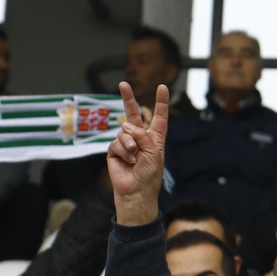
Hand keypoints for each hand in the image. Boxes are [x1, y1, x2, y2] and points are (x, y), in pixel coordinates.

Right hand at [106, 81, 167, 225]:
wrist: (136, 191)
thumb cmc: (149, 175)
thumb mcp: (154, 153)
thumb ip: (144, 136)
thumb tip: (127, 126)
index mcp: (154, 138)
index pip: (159, 117)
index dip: (161, 103)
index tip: (162, 87)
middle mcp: (140, 138)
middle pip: (133, 114)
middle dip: (128, 98)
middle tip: (123, 83)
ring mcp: (126, 143)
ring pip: (124, 131)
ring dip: (130, 144)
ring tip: (135, 158)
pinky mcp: (114, 150)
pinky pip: (116, 142)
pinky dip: (123, 151)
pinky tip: (127, 161)